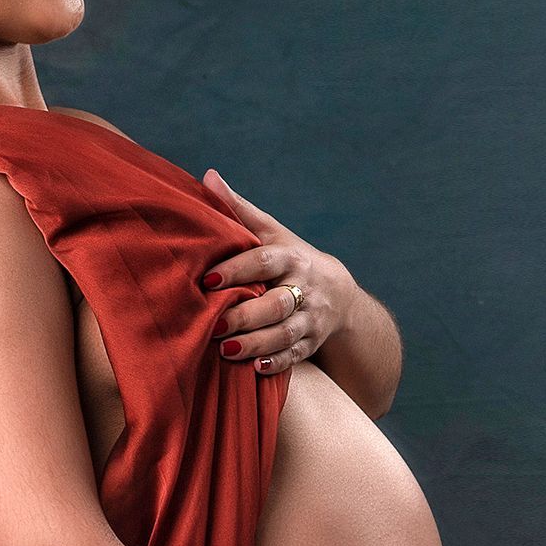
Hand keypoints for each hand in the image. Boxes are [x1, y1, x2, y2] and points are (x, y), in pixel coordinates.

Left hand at [200, 166, 356, 374]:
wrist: (338, 293)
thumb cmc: (290, 259)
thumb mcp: (271, 233)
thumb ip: (239, 210)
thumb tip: (208, 177)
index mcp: (291, 257)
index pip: (264, 262)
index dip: (237, 270)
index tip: (208, 281)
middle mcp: (304, 288)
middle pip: (276, 304)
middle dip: (245, 316)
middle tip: (215, 325)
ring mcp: (311, 318)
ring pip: (285, 333)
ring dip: (257, 343)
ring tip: (227, 350)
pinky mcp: (312, 342)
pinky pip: (296, 356)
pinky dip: (277, 363)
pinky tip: (256, 368)